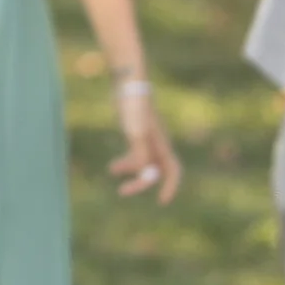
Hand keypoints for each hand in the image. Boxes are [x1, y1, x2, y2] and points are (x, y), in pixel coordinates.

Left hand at [108, 82, 180, 201]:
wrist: (127, 83)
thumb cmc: (134, 107)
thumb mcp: (135, 131)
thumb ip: (140, 153)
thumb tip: (144, 174)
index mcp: (161, 144)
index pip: (173, 171)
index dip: (170, 187)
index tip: (161, 201)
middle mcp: (157, 143)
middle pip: (155, 171)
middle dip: (141, 182)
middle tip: (122, 192)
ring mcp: (146, 138)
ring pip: (143, 163)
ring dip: (131, 172)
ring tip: (112, 170)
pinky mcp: (135, 132)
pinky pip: (134, 153)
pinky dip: (125, 162)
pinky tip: (112, 167)